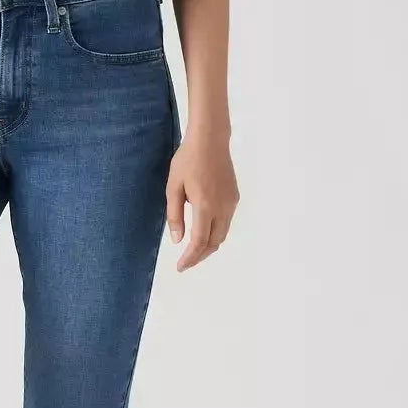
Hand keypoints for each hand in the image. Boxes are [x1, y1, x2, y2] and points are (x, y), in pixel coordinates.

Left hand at [166, 130, 237, 270]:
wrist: (211, 140)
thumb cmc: (187, 160)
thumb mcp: (173, 187)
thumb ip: (175, 215)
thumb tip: (178, 240)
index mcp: (205, 206)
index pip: (199, 242)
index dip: (190, 258)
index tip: (180, 267)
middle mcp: (222, 208)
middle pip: (214, 242)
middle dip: (200, 256)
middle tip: (185, 262)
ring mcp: (231, 203)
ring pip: (222, 234)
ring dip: (209, 245)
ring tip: (194, 250)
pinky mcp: (234, 197)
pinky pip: (226, 221)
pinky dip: (215, 232)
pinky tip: (204, 230)